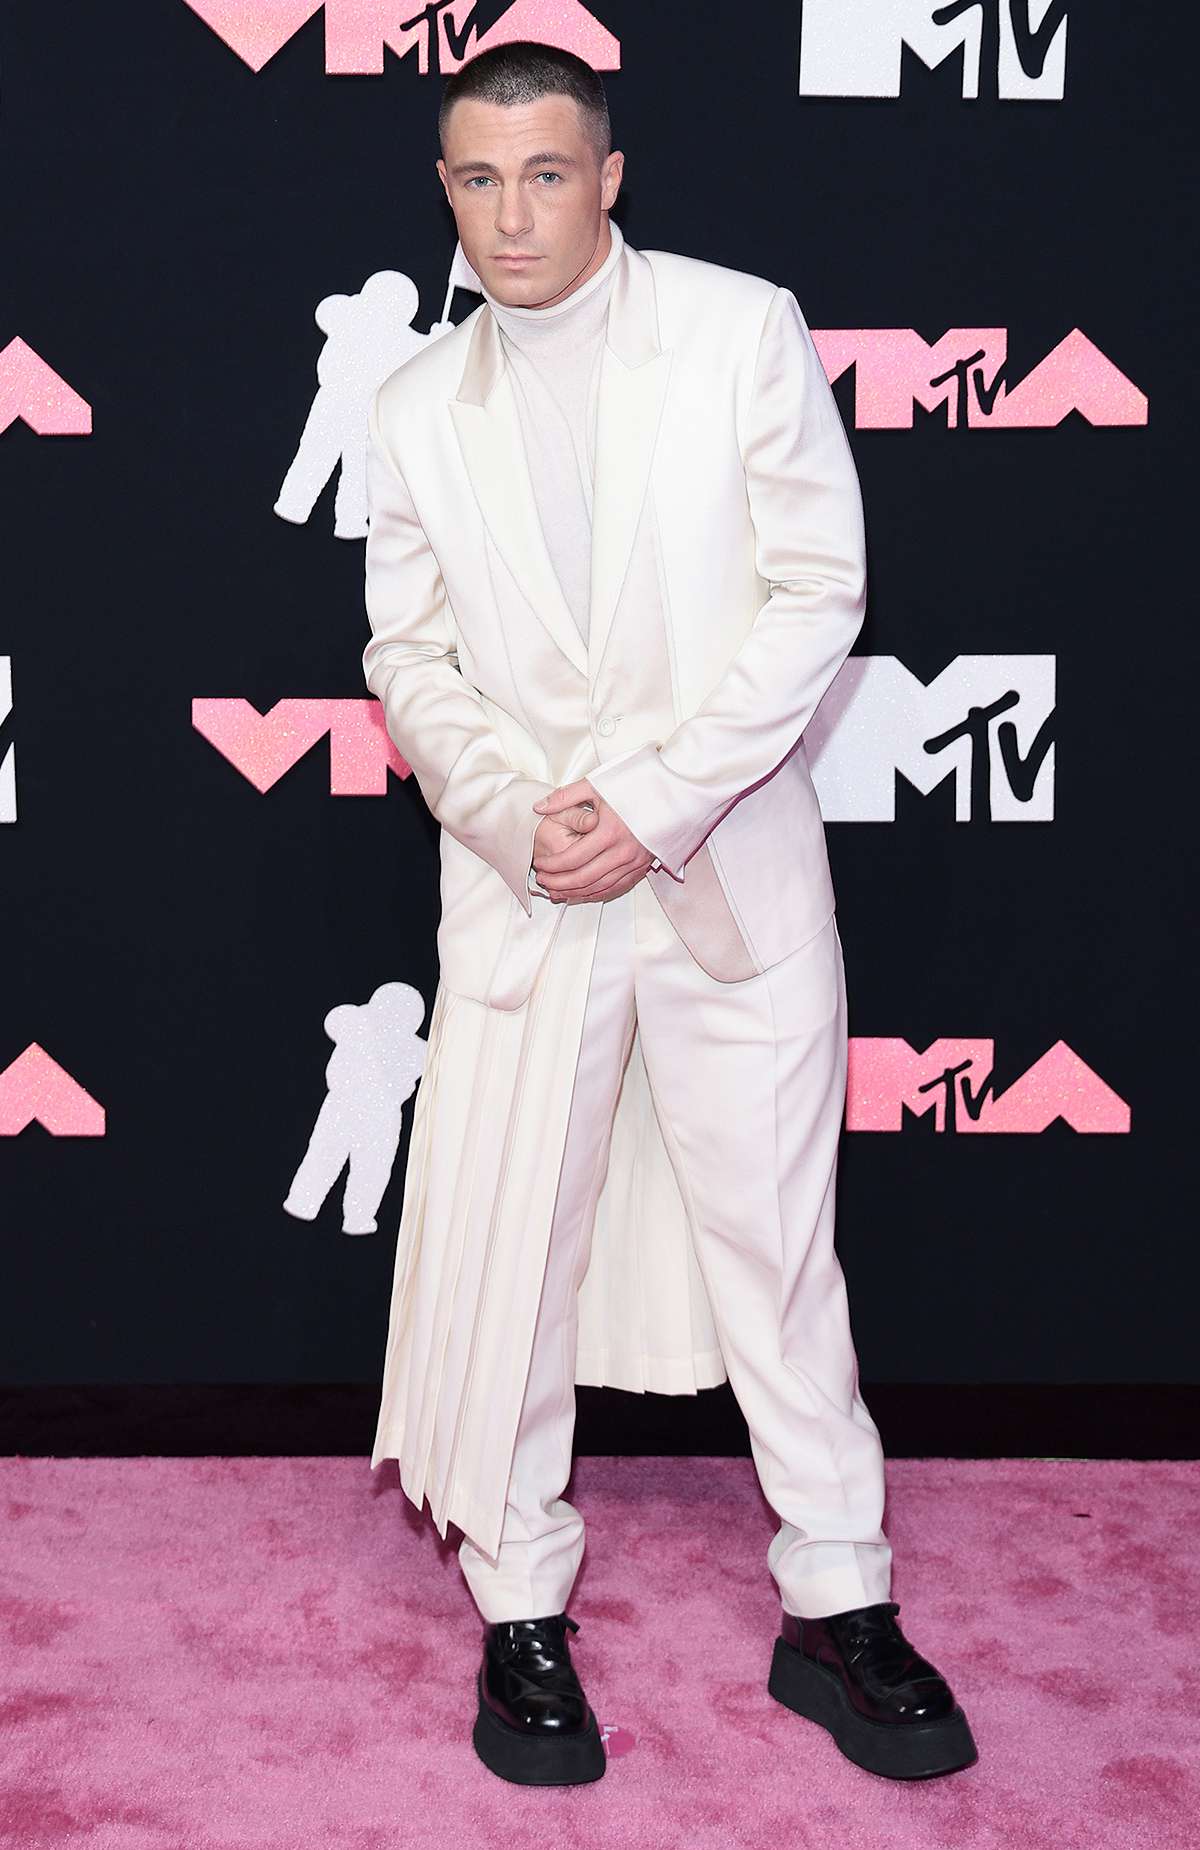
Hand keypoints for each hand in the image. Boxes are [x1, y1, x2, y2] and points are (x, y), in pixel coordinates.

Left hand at [532, 780, 655, 903]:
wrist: (671, 794)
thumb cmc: (635, 786)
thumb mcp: (597, 785)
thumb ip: (566, 796)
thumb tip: (539, 807)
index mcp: (609, 832)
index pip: (572, 858)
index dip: (552, 865)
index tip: (541, 864)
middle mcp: (623, 851)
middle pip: (583, 878)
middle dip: (559, 883)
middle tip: (543, 880)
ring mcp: (635, 862)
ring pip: (599, 887)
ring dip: (575, 892)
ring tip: (557, 890)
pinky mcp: (642, 867)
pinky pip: (616, 888)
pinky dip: (597, 893)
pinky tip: (583, 892)